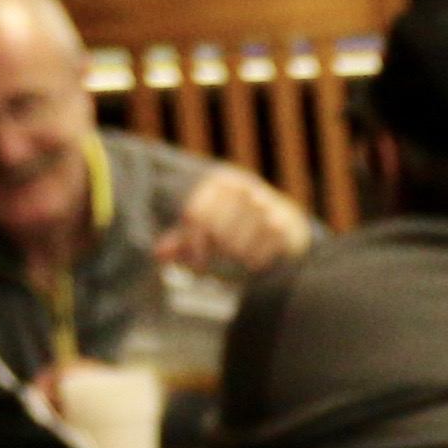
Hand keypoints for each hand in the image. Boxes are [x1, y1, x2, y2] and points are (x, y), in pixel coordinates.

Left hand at [153, 165, 308, 276]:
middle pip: (216, 231)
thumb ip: (183, 240)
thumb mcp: (209, 228)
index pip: (196, 216)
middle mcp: (244, 188)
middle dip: (214, 253)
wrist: (288, 225)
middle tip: (218, 264)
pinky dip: (253, 263)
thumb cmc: (239, 227)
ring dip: (234, 260)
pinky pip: (258, 254)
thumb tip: (158, 255)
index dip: (191, 244)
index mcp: (221, 182)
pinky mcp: (284, 224)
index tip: (196, 264)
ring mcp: (266, 204)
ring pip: (236, 246)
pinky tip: (254, 262)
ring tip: (237, 261)